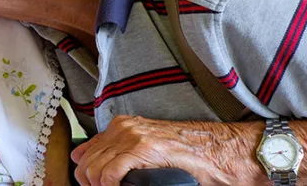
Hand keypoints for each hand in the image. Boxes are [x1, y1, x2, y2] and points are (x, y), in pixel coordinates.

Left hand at [71, 115, 260, 185]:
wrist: (222, 152)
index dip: (86, 176)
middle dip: (90, 184)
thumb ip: (116, 153)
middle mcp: (124, 128)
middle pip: (85, 163)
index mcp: (122, 126)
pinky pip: (107, 174)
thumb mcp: (146, 150)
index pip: (84, 153)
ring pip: (93, 170)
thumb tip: (83, 161)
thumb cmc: (189, 156)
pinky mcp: (143, 148)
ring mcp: (132, 136)